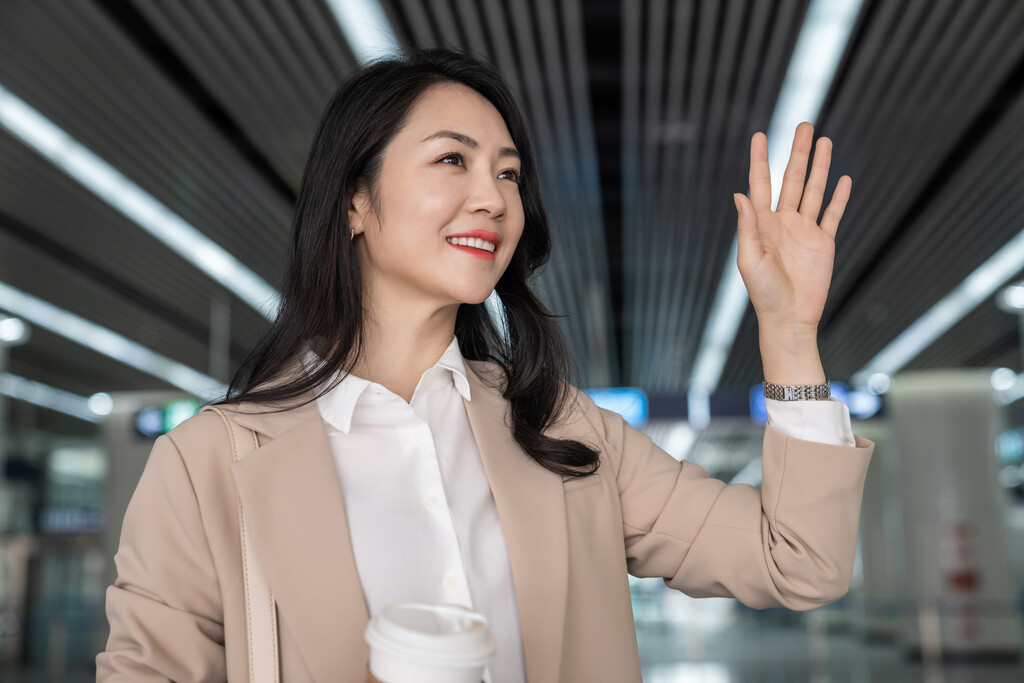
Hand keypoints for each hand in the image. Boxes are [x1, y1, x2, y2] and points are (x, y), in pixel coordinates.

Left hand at [734, 122, 850, 331]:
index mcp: (762, 224)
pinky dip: (839, 197)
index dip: (760, 160)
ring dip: (820, 166)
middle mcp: (783, 222)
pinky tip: (843, 178)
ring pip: (815, 190)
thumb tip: (739, 195)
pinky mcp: (824, 243)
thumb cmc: (764, 294)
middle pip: (792, 179)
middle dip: (798, 152)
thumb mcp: (749, 260)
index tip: (760, 135)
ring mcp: (805, 231)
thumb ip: (747, 227)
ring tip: (824, 141)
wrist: (790, 318)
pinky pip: (833, 215)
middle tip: (804, 125)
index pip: (761, 184)